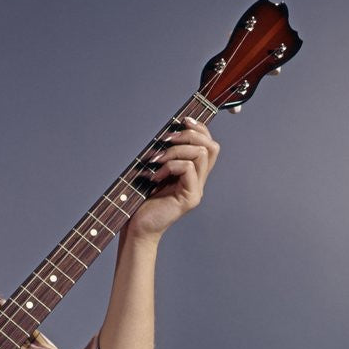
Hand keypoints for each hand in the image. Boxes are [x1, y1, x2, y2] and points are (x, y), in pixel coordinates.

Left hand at [127, 117, 219, 242]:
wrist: (137, 228)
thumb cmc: (140, 201)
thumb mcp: (154, 171)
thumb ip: (164, 155)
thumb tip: (168, 131)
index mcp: (192, 174)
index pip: (209, 144)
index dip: (200, 128)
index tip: (182, 120)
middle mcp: (199, 181)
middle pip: (211, 146)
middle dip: (189, 135)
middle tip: (166, 140)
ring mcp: (196, 190)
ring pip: (201, 154)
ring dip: (175, 151)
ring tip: (156, 161)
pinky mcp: (190, 198)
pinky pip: (189, 169)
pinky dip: (170, 166)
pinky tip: (155, 176)